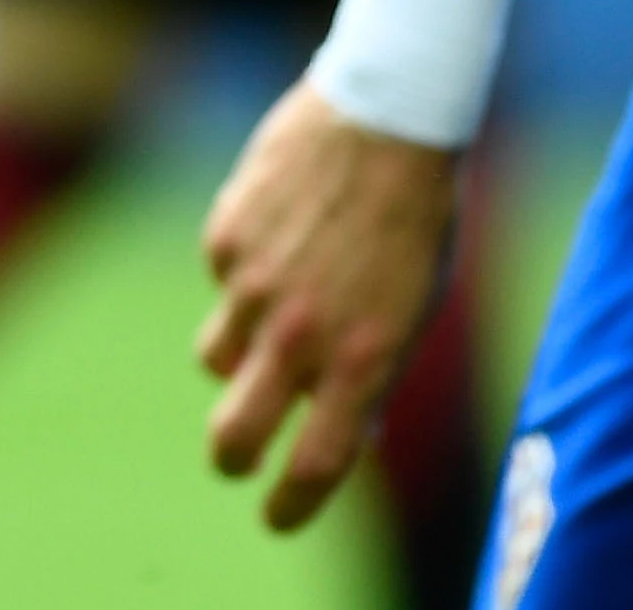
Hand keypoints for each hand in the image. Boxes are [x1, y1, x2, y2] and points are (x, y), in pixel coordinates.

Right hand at [197, 83, 458, 531]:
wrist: (388, 114)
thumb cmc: (415, 218)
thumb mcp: (414, 307)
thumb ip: (375, 371)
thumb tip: (348, 429)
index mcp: (362, 358)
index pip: (316, 464)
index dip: (292, 505)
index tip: (279, 517)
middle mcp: (302, 332)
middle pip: (235, 436)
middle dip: (234, 458)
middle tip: (239, 455)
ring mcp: (253, 286)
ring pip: (218, 358)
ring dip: (239, 355)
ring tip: (276, 308)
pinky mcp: (224, 238)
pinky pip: (220, 283)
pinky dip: (244, 274)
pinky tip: (285, 229)